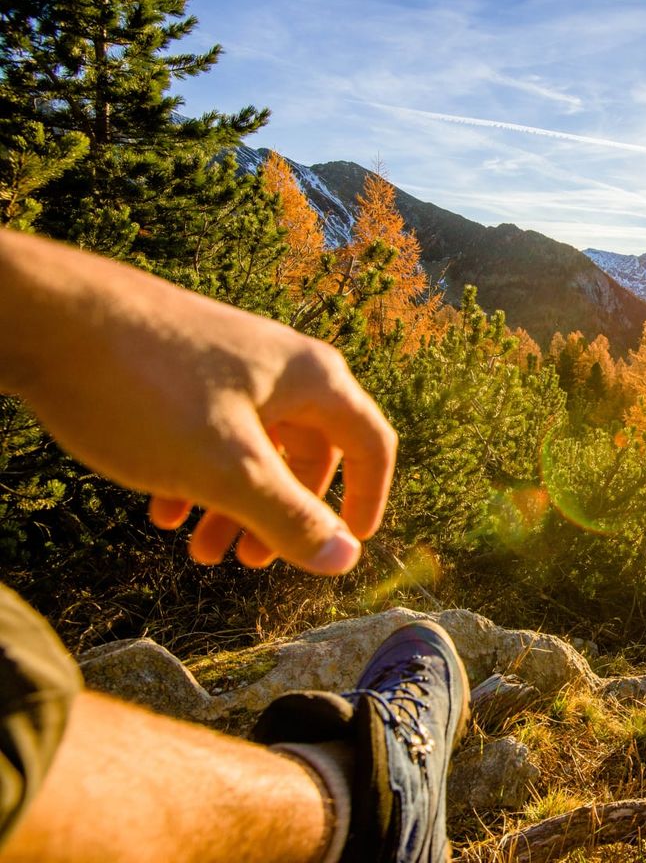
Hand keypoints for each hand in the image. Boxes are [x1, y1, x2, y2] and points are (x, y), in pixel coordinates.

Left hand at [0, 230, 396, 573]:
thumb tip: (343, 560)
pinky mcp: (180, 365)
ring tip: (197, 550)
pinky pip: (207, 430)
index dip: (368, 499)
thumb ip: (289, 519)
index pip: (372, 443)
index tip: (349, 545)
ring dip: (233, 503)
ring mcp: (226, 361)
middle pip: (308, 451)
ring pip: (252, 446)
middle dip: (281, 513)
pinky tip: (160, 508)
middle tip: (249, 561)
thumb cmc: (146, 388)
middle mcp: (278, 364)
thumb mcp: (226, 471)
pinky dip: (194, 474)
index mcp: (311, 378)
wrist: (44, 315)